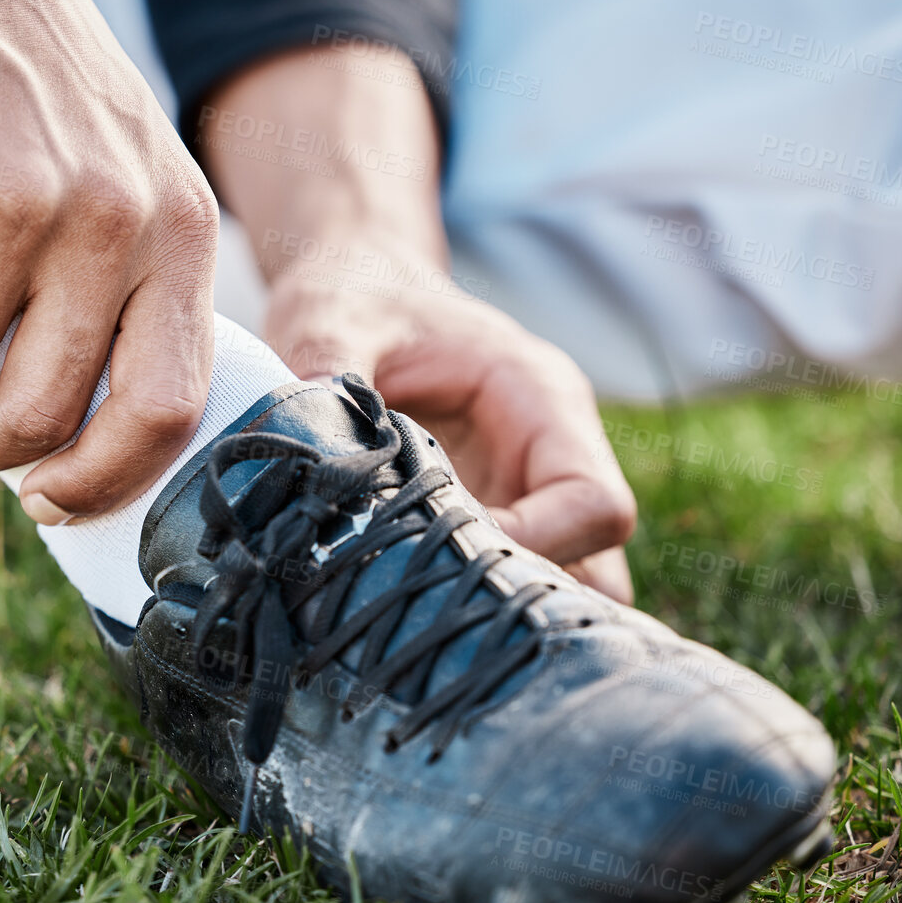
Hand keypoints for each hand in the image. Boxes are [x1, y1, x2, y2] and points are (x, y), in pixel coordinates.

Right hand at [0, 0, 220, 523]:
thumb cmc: (22, 66)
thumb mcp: (126, 159)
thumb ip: (128, 265)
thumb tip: (85, 405)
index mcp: (177, 229)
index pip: (166, 405)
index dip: (102, 478)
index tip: (45, 499)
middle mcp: (114, 222)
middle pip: (42, 415)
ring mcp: (20, 203)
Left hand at [198, 43, 634, 601]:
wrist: (355, 287)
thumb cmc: (356, 294)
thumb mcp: (331, 319)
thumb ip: (325, 370)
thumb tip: (306, 441)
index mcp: (541, 398)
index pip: (595, 503)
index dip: (536, 547)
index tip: (445, 559)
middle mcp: (549, 455)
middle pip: (594, 565)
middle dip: (515, 597)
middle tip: (424, 607)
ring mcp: (522, 496)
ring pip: (554, 589)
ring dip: (489, 613)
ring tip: (405, 615)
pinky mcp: (485, 522)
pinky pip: (498, 588)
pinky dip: (457, 610)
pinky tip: (387, 610)